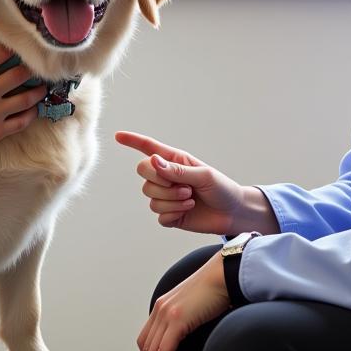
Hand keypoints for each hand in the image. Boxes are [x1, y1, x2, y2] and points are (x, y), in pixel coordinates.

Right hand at [0, 33, 46, 161]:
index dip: (14, 47)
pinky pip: (22, 121)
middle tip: (38, 66)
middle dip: (32, 68)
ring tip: (43, 86)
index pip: (3, 53)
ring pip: (27, 98)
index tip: (22, 47)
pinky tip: (34, 108)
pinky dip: (32, 113)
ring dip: (38, 91)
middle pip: (21, 74)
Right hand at [116, 131, 275, 234]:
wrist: (232, 213)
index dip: (132, 141)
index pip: (149, 148)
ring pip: (150, 196)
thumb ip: (178, 170)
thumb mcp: (203, 175)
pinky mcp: (169, 214)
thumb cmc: (221, 188)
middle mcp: (167, 176)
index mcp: (175, 160)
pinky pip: (158, 215)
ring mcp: (166, 196)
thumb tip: (153, 161)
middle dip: (161, 181)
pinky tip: (187, 210)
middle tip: (185, 187)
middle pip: (143, 172)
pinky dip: (173, 213)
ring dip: (171, 199)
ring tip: (190, 198)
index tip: (118, 136)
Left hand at [137, 252, 228, 350]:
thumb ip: (186, 321)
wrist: (225, 274)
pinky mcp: (177, 319)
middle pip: (145, 348)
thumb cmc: (216, 291)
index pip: (146, 339)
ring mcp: (166, 313)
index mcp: (162, 306)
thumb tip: (187, 342)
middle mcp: (160, 309)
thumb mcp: (195, 308)